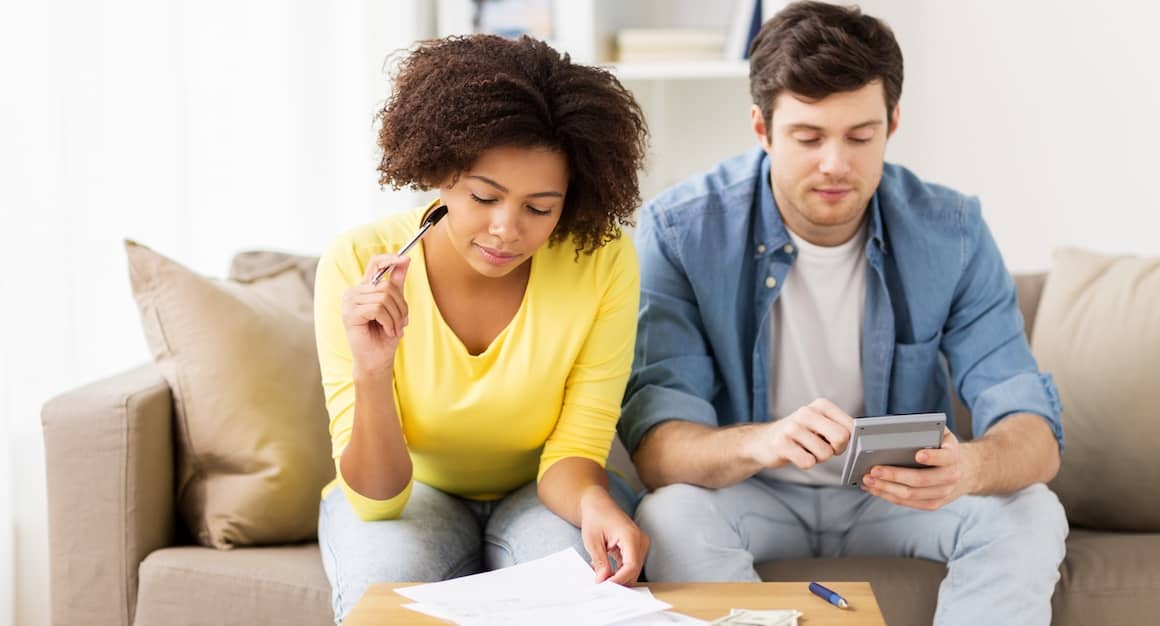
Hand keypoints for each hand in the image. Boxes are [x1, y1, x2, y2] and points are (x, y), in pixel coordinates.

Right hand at [341, 254, 409, 371]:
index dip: (390, 258)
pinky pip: (378, 309)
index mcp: (364, 289)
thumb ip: (397, 283)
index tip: (406, 258)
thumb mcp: (396, 306)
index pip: (374, 263)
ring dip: (395, 317)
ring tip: (394, 329)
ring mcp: (349, 302)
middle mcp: (354, 292)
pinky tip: (387, 331)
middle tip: (402, 322)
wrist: (377, 360)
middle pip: (386, 286)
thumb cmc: (385, 334)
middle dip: (400, 306)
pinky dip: (388, 322)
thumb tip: (406, 259)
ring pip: (383, 298)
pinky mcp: (349, 313)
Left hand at [579, 488, 648, 584]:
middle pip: (634, 570)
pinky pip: (630, 565)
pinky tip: (604, 569)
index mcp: (630, 535)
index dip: (619, 580)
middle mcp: (640, 540)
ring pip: (632, 570)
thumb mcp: (592, 541)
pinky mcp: (636, 548)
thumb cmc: (595, 517)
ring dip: (617, 577)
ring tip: (599, 576)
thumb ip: (600, 562)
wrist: (598, 504)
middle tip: (600, 587)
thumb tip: (603, 581)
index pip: (631, 565)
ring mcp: (640, 544)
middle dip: (618, 581)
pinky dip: (618, 571)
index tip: (605, 587)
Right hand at [748, 398, 853, 470]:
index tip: (834, 441)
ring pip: (824, 453)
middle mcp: (806, 412)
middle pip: (841, 437)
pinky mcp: (781, 443)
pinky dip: (804, 463)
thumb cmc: (799, 435)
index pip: (850, 426)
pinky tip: (795, 455)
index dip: (846, 440)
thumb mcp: (820, 424)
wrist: (763, 441)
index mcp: (820, 405)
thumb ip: (839, 428)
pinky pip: (807, 462)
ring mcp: (792, 427)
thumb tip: (858, 440)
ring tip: (805, 450)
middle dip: (836, 450)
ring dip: (817, 458)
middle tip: (823, 448)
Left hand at [862, 428, 977, 510]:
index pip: (945, 457)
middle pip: (920, 479)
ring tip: (868, 480)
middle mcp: (951, 476)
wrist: (963, 470)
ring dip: (886, 488)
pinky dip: (889, 496)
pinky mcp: (933, 504)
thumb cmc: (942, 447)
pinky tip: (875, 489)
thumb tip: (897, 428)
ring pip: (911, 494)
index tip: (918, 454)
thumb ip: (926, 430)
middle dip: (894, 475)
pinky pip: (908, 503)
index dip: (932, 457)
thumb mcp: (940, 434)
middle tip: (874, 470)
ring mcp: (943, 493)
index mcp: (953, 456)